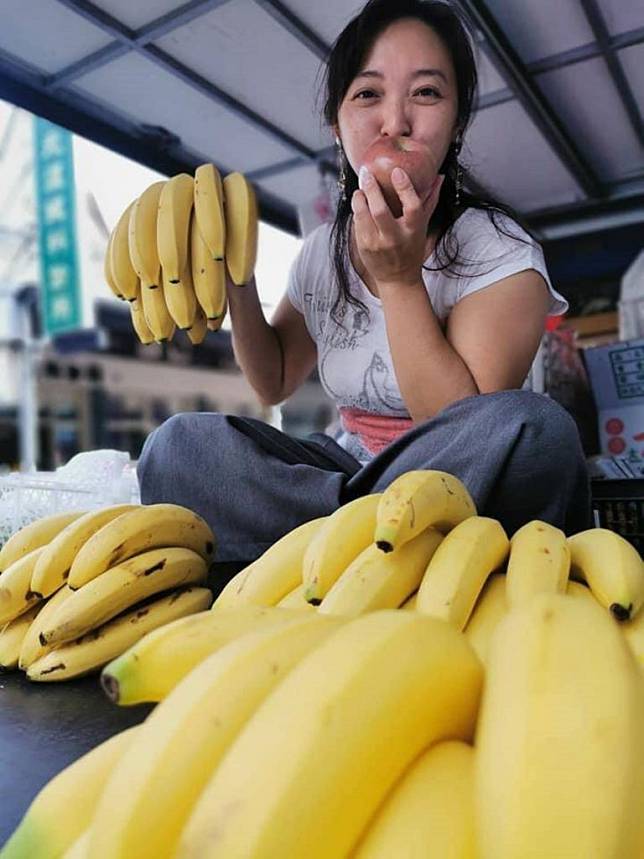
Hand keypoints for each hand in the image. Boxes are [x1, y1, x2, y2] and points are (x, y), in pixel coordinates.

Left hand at [351, 167, 444, 287]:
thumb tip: (439, 177)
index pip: (412, 205)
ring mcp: (377, 243)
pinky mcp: (363, 247)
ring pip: (363, 215)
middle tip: (367, 173)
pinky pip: (357, 223)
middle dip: (372, 188)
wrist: (397, 278)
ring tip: (361, 189)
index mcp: (413, 230)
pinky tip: (359, 202)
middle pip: (380, 210)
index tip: (396, 171)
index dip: (404, 187)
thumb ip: (430, 201)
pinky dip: (357, 210)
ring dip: (360, 197)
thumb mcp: (422, 226)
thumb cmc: (411, 248)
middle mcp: (395, 238)